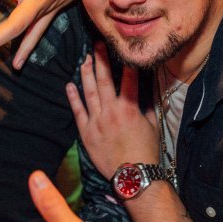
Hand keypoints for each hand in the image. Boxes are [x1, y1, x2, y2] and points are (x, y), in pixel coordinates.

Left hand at [66, 43, 156, 178]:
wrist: (132, 176)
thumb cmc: (146, 151)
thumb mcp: (152, 125)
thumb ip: (147, 106)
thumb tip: (147, 92)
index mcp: (129, 108)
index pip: (128, 79)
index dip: (126, 63)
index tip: (122, 50)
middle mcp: (111, 111)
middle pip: (104, 79)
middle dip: (101, 59)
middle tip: (97, 45)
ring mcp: (96, 121)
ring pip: (89, 91)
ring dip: (86, 73)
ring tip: (84, 60)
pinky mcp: (86, 132)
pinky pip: (78, 111)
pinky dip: (73, 97)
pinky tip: (70, 84)